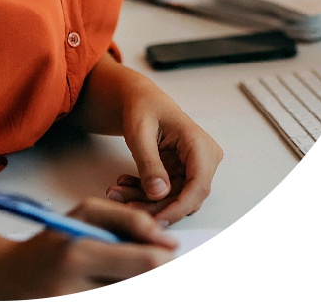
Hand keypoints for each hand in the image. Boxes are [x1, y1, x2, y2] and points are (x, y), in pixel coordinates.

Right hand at [0, 197, 188, 298]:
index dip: (176, 263)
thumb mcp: (83, 214)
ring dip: (159, 294)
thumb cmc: (50, 244)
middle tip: (186, 279)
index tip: (181, 259)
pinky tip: (141, 291)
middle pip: (150, 292)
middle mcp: (80, 290)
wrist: (13, 280)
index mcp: (81, 254)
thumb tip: (168, 240)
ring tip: (163, 284)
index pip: (147, 264)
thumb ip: (127, 218)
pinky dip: (140, 301)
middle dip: (176, 285)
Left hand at [106, 81, 223, 225]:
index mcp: (199, 143)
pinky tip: (124, 185)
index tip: (156, 221)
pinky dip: (145, 192)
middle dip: (154, 205)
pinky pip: (167, 192)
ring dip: (146, 200)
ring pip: (174, 198)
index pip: (198, 185)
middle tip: (124, 204)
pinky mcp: (182, 173)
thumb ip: (149, 162)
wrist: (141, 100)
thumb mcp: (139, 132)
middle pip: (185, 196)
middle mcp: (203, 158)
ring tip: (117, 192)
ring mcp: (194, 167)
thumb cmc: (143, 107)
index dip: (179, 207)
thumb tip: (159, 193)